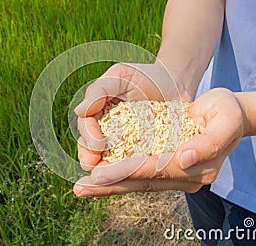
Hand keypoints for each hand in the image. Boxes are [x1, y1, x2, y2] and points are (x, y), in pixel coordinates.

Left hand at [73, 88, 245, 195]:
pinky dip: (119, 176)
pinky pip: (139, 174)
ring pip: (137, 181)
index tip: (99, 174)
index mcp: (197, 167)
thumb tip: (182, 160)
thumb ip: (208, 143)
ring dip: (109, 185)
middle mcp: (184, 177)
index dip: (126, 171)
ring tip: (83, 187)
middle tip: (81, 188)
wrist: (229, 114)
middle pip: (141, 182)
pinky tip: (99, 177)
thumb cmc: (226, 113)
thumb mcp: (225, 120)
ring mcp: (175, 175)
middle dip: (109, 186)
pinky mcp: (167, 167)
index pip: (155, 171)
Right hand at [74, 62, 188, 170]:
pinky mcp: (144, 154)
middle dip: (90, 159)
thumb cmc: (146, 76)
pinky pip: (135, 166)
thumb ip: (99, 90)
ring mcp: (126, 145)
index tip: (96, 145)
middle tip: (94, 166)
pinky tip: (132, 178)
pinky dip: (131, 173)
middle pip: (92, 150)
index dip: (88, 139)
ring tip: (107, 179)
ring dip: (106, 172)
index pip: (86, 129)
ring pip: (110, 162)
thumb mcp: (121, 76)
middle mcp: (108, 133)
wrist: (176, 83)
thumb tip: (79, 111)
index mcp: (98, 115)